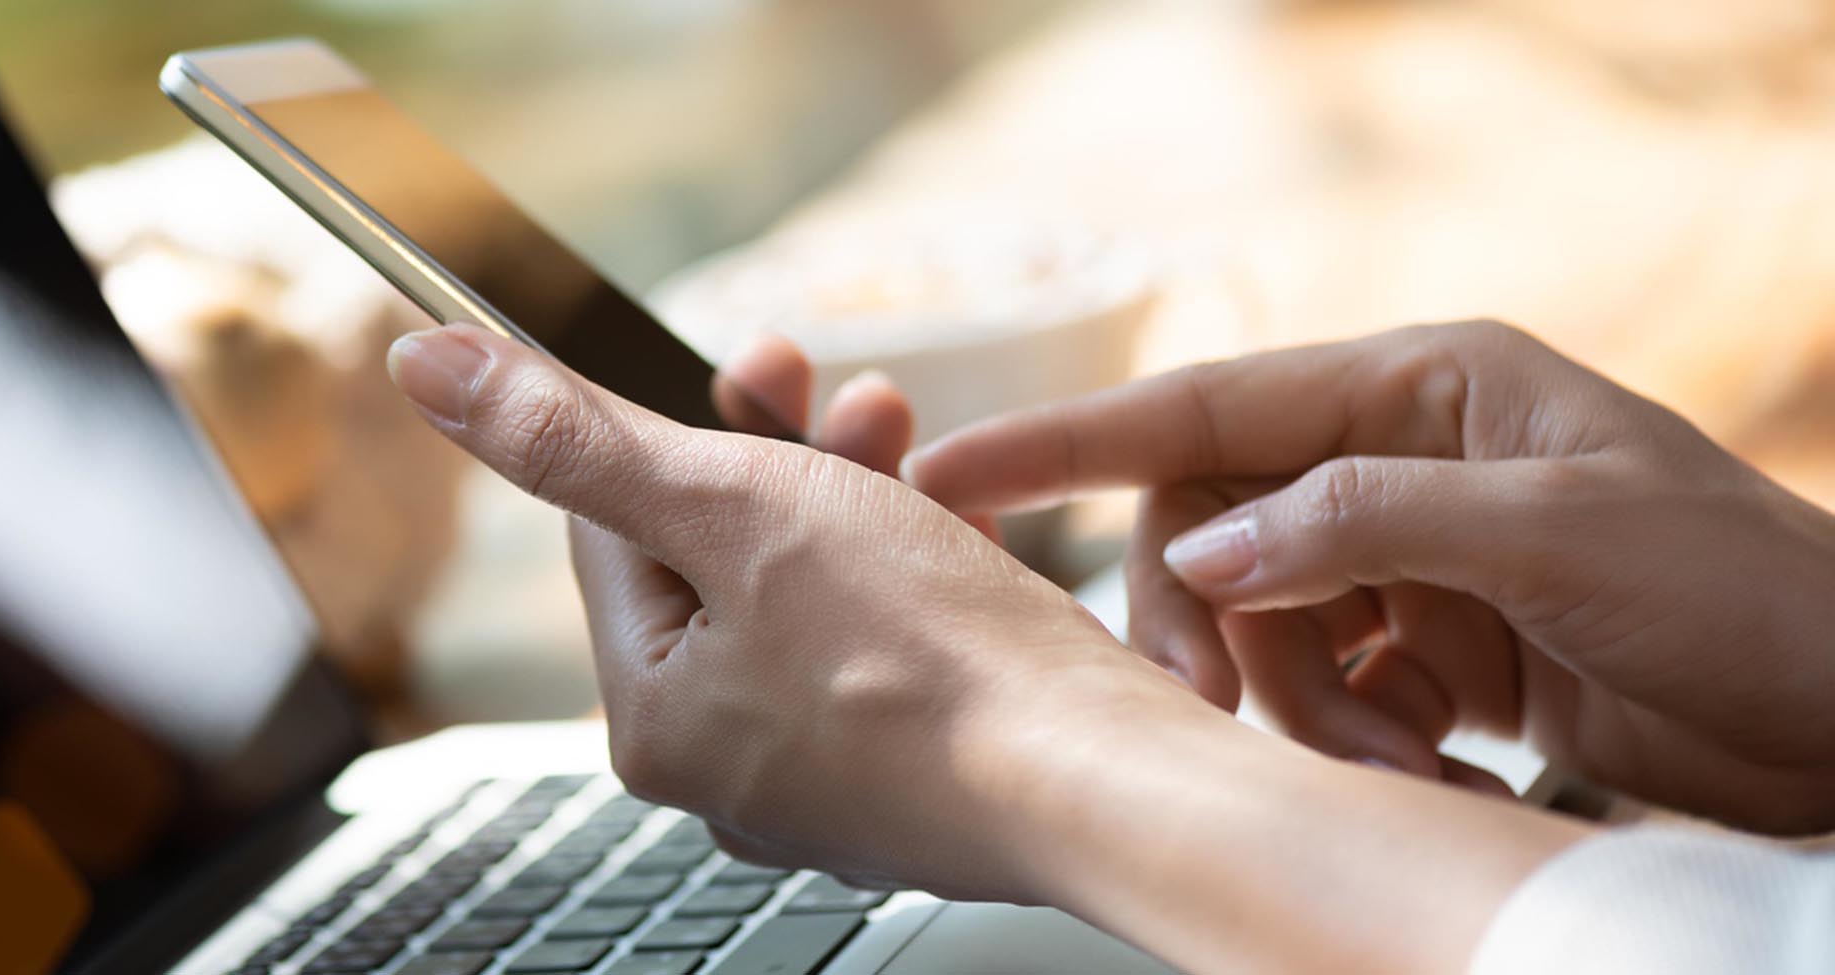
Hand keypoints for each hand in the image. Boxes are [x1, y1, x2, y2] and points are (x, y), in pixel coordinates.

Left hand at [383, 324, 1186, 899]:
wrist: (1107, 779)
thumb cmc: (932, 665)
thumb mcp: (731, 506)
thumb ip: (574, 437)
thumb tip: (431, 371)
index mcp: (656, 718)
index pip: (611, 536)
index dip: (665, 427)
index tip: (732, 359)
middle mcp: (730, 764)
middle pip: (716, 562)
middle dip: (768, 450)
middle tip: (808, 371)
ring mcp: (831, 777)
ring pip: (810, 595)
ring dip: (845, 491)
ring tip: (894, 424)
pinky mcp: (921, 772)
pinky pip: (889, 646)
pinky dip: (912, 569)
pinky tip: (954, 523)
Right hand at [911, 321, 1834, 832]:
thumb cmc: (1755, 600)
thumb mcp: (1558, 535)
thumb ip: (1363, 522)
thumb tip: (1202, 545)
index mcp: (1427, 386)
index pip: (1204, 403)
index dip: (1065, 442)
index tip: (948, 475)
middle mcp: (1403, 463)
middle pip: (1211, 533)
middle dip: (1214, 634)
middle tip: (1230, 717)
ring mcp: (1414, 561)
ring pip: (1259, 632)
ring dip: (1303, 715)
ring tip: (1407, 766)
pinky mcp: (1437, 655)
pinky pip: (1323, 697)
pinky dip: (1351, 751)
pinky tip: (1433, 778)